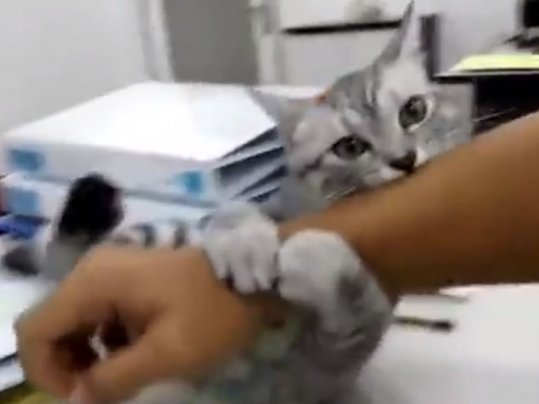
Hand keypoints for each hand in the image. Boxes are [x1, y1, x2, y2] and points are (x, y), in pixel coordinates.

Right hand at [14, 246, 271, 402]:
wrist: (257, 273)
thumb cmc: (214, 312)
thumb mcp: (167, 354)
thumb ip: (114, 380)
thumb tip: (77, 402)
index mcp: (95, 282)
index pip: (36, 330)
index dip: (46, 372)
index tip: (81, 398)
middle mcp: (94, 270)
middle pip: (53, 325)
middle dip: (69, 366)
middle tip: (102, 393)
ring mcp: (114, 270)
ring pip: (76, 321)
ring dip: (89, 355)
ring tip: (123, 377)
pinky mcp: (131, 277)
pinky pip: (101, 313)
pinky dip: (108, 340)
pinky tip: (138, 354)